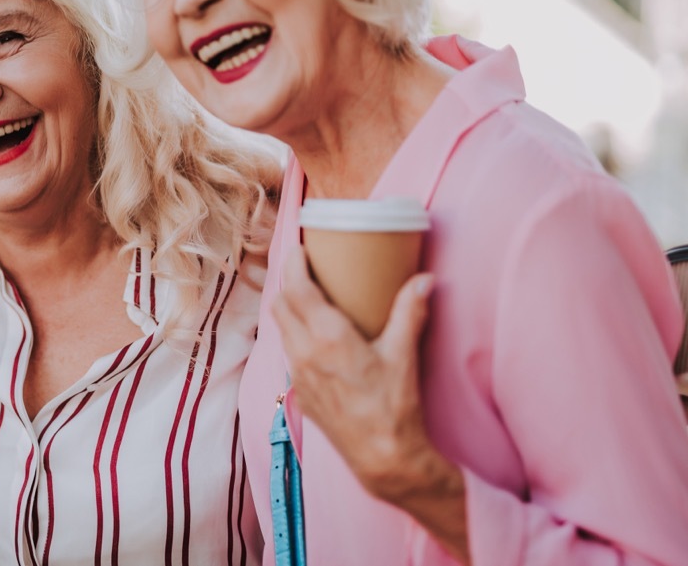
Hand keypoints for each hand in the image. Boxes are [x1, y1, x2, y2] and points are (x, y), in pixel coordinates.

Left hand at [271, 245, 439, 501]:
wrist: (381, 457)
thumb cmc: (394, 406)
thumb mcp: (404, 354)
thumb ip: (411, 312)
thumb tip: (424, 279)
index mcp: (327, 338)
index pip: (296, 289)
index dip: (293, 264)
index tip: (300, 248)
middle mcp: (304, 353)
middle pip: (281, 304)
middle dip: (288, 281)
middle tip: (306, 268)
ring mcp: (298, 374)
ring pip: (281, 328)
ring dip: (288, 307)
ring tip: (307, 295)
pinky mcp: (300, 391)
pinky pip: (288, 350)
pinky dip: (294, 332)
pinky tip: (313, 333)